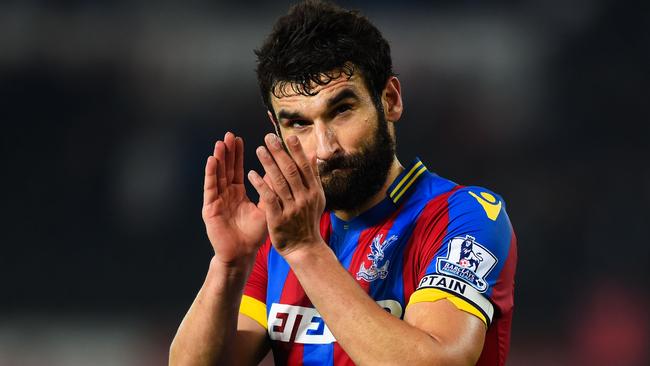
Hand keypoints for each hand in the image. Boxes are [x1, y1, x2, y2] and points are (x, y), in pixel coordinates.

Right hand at [202, 132, 266, 266]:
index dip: (238, 155)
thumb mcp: (266, 207)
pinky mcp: (210, 208)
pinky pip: (210, 188)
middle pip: (226, 169)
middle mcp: (226, 194)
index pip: (237, 170)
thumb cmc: (254, 234)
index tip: (239, 139)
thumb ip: (270, 189)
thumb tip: (280, 169)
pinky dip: (211, 174)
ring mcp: (217, 200)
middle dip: (227, 152)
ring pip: (217, 175)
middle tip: (229, 135)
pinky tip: (212, 161)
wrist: (242, 254)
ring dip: (218, 159)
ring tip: (221, 143)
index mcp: (238, 193)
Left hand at [247, 133, 325, 256]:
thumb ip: (314, 175)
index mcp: (314, 191)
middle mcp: (305, 198)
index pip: (305, 167)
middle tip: (268, 138)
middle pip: (291, 171)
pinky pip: (268, 198)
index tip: (289, 137)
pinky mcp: (279, 218)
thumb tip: (314, 153)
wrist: (304, 248)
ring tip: (258, 150)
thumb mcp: (316, 198)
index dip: (297, 151)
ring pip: (279, 182)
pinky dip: (260, 184)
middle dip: (279, 153)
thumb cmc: (308, 220)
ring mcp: (292, 208)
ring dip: (268, 164)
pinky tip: (250, 173)